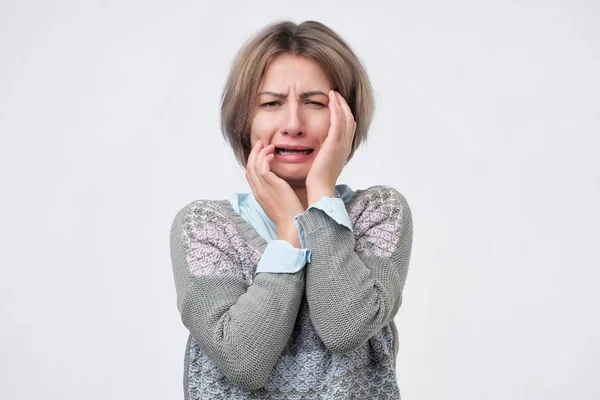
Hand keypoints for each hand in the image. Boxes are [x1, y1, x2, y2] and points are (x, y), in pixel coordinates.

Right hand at [245, 140, 304, 246]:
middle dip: (254, 153)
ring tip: (269, 146)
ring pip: (253, 165)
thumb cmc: (290, 216)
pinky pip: (262, 167)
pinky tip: (272, 155)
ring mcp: (263, 188)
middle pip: (249, 167)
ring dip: (259, 152)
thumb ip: (277, 193)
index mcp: (259, 195)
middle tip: (261, 143)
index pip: (250, 175)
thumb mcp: (280, 203)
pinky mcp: (271, 185)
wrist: (292, 225)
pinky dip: (265, 158)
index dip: (253, 161)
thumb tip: (281, 186)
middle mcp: (258, 191)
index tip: (261, 153)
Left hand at [306, 90, 355, 204]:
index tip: (336, 103)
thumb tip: (321, 145)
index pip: (348, 126)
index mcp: (344, 148)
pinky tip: (331, 101)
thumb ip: (326, 150)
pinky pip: (338, 122)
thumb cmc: (319, 178)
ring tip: (332, 93)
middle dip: (343, 104)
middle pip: (350, 118)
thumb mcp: (325, 160)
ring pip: (346, 117)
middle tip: (335, 94)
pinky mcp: (334, 143)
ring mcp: (342, 143)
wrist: (320, 187)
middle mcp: (346, 144)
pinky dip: (336, 109)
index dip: (344, 113)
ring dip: (339, 103)